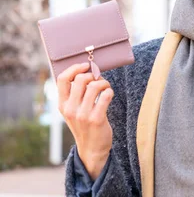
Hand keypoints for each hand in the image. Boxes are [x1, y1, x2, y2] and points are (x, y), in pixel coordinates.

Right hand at [57, 62, 113, 179]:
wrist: (92, 149)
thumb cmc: (84, 125)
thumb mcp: (73, 111)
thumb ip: (75, 94)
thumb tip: (86, 71)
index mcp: (62, 105)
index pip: (62, 79)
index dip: (74, 68)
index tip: (85, 66)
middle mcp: (70, 109)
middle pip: (81, 79)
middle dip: (94, 75)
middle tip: (99, 80)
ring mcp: (83, 114)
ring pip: (95, 86)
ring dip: (104, 83)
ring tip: (106, 87)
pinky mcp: (96, 119)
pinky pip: (106, 96)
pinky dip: (110, 91)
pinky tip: (109, 95)